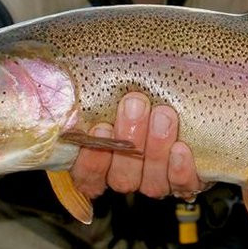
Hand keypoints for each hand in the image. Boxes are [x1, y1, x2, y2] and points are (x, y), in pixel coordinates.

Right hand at [70, 93, 202, 199]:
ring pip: (151, 182)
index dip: (91, 159)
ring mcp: (157, 182)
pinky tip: (181, 148)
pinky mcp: (188, 183)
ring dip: (156, 149)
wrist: (191, 107)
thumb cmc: (144, 95)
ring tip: (163, 115)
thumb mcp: (115, 92)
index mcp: (102, 163)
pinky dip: (180, 170)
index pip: (87, 176)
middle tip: (135, 104)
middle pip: (121, 176)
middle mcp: (127, 176)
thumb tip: (56, 61)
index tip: (100, 128)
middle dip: (128, 138)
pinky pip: (182, 186)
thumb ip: (95, 91)